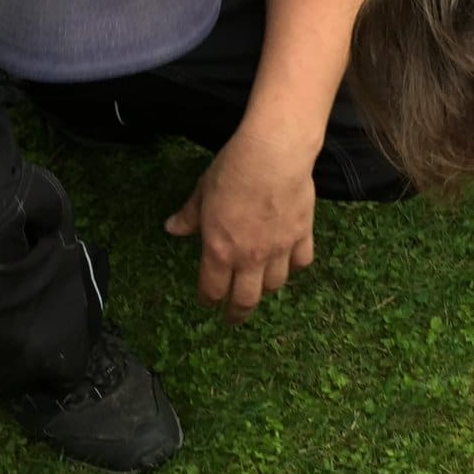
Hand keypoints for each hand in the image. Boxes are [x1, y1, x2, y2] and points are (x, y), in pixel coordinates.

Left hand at [165, 127, 316, 323]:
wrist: (273, 156)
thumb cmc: (231, 172)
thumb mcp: (202, 193)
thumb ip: (189, 216)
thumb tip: (172, 228)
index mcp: (219, 250)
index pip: (212, 289)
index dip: (208, 300)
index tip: (207, 303)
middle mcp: (249, 258)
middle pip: (246, 300)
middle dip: (237, 313)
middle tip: (234, 317)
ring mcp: (278, 250)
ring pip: (274, 284)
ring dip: (265, 288)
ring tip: (260, 287)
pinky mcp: (302, 236)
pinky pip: (301, 262)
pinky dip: (294, 267)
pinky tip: (290, 263)